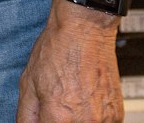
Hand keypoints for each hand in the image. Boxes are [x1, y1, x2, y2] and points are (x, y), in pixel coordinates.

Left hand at [17, 0, 122, 122]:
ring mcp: (104, 119)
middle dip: (57, 122)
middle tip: (55, 108)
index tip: (43, 119)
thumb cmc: (57, 50)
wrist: (85, 30)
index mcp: (59, 117)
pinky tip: (84, 104)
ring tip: (70, 104)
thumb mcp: (28, 83)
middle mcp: (85, 122)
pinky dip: (91, 120)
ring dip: (75, 122)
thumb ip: (26, 116)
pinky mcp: (117, 114)